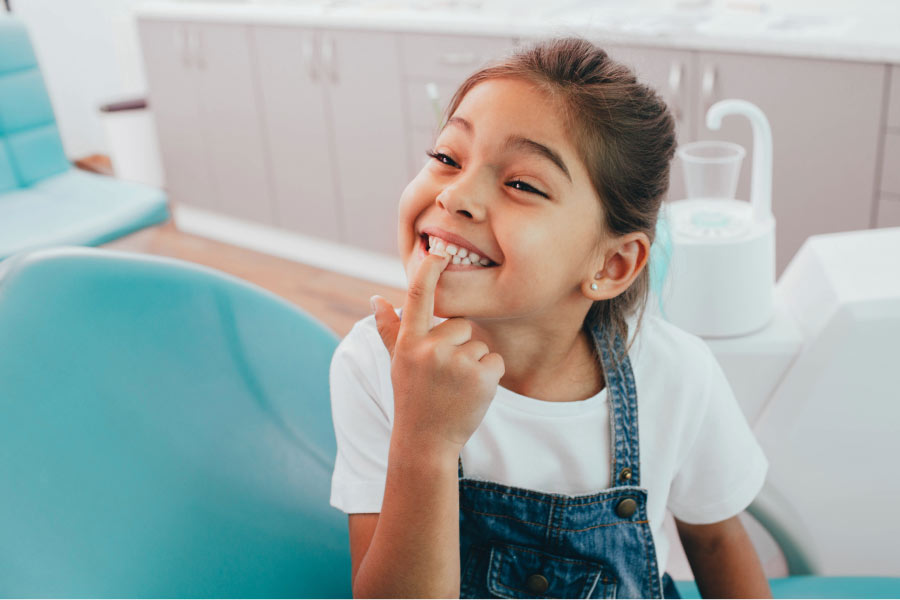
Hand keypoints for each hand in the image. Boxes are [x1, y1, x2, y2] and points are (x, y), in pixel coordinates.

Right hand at [372, 253, 504, 454]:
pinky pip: (495, 361)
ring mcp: (456, 363)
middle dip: (459, 345)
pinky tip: (471, 394)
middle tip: (444, 376)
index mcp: (409, 342)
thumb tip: (376, 298)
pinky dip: (489, 376)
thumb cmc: (412, 398)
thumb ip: (389, 329)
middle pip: (461, 324)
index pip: (417, 296)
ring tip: (455, 388)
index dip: (429, 270)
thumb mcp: (397, 363)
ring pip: (479, 344)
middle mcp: (430, 349)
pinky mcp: (481, 376)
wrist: (426, 442)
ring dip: (474, 364)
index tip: (438, 250)